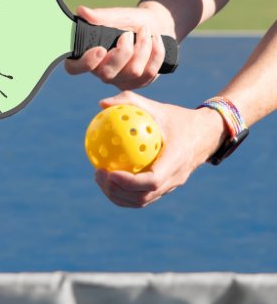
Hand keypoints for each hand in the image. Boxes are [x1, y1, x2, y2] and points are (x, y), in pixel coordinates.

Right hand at [65, 4, 173, 89]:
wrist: (156, 25)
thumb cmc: (131, 21)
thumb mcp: (118, 15)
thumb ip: (101, 16)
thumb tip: (81, 11)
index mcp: (88, 55)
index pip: (74, 68)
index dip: (85, 63)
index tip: (100, 49)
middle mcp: (101, 71)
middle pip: (107, 74)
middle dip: (123, 52)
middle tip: (128, 34)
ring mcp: (120, 80)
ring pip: (133, 72)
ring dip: (143, 47)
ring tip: (145, 31)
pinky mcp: (138, 83)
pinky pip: (149, 73)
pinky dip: (156, 52)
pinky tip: (156, 40)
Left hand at [93, 91, 227, 207]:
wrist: (206, 134)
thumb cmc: (178, 118)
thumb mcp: (157, 107)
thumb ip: (130, 102)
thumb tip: (101, 104)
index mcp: (176, 160)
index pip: (152, 180)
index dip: (129, 182)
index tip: (109, 172)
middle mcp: (175, 178)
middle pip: (143, 197)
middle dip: (117, 191)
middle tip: (98, 174)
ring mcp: (171, 186)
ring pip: (142, 201)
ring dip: (118, 195)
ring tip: (99, 178)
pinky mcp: (166, 188)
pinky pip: (143, 196)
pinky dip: (124, 193)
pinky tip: (109, 178)